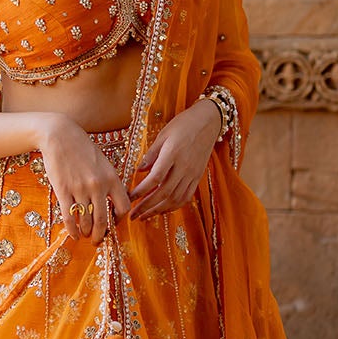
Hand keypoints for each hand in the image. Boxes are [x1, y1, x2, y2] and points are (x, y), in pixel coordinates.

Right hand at [40, 117, 131, 246]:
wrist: (60, 136)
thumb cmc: (82, 148)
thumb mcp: (103, 162)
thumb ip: (109, 181)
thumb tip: (113, 202)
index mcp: (112, 178)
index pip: (124, 207)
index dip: (119, 220)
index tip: (113, 223)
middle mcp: (98, 186)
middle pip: (103, 220)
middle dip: (101, 235)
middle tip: (97, 241)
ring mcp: (80, 189)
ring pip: (86, 221)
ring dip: (86, 233)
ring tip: (84, 235)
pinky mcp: (64, 191)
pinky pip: (70, 217)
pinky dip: (72, 230)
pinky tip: (73, 235)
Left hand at [127, 99, 221, 220]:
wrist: (208, 122)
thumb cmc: (183, 124)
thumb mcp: (163, 134)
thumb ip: (151, 154)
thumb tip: (138, 171)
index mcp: (173, 153)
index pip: (155, 178)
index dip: (141, 191)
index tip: (129, 198)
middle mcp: (184, 167)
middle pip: (164, 193)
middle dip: (146, 207)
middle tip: (132, 215)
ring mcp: (193, 174)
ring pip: (175, 199)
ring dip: (158, 210)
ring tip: (144, 216)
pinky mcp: (198, 177)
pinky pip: (186, 197)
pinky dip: (173, 206)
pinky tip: (162, 210)